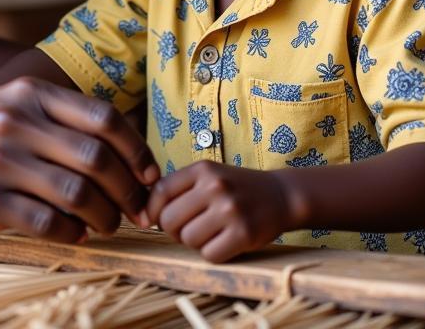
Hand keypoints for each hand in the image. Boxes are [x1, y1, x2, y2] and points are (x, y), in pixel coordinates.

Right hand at [0, 77, 159, 242]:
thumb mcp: (9, 102)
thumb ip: (55, 116)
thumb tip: (117, 148)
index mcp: (30, 93)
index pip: (102, 117)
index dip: (136, 148)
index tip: (148, 173)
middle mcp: (18, 121)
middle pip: (97, 158)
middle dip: (127, 190)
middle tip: (136, 209)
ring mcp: (1, 160)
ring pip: (77, 193)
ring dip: (104, 217)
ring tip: (107, 225)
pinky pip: (47, 222)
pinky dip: (71, 234)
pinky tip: (75, 234)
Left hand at [145, 161, 294, 261]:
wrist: (281, 195)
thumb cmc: (235, 188)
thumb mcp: (208, 176)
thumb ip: (179, 188)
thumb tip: (143, 212)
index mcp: (202, 169)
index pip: (160, 191)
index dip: (151, 210)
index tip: (153, 220)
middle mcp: (215, 186)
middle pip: (169, 220)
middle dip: (173, 230)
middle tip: (187, 228)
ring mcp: (230, 210)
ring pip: (188, 239)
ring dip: (194, 242)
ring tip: (208, 233)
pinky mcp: (244, 234)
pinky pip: (210, 254)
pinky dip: (212, 253)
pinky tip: (223, 242)